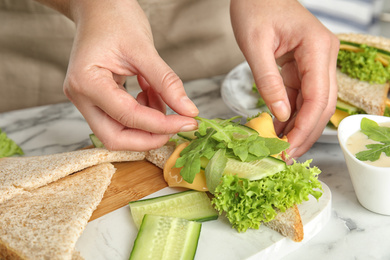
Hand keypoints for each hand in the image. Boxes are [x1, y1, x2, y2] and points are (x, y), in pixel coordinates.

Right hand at [63, 0, 197, 150]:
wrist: (99, 6)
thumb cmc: (116, 18)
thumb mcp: (144, 49)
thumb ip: (167, 83)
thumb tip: (188, 111)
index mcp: (87, 82)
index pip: (127, 116)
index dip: (161, 124)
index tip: (188, 122)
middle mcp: (81, 96)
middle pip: (115, 137)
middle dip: (150, 136)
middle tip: (177, 125)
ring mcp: (86, 99)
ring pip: (118, 131)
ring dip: (147, 122)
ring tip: (160, 94)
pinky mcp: (97, 98)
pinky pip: (121, 118)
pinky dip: (143, 112)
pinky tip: (150, 91)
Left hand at [230, 0, 338, 158]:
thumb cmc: (255, 8)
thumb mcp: (255, 45)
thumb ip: (268, 81)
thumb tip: (281, 115)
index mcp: (317, 48)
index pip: (318, 98)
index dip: (304, 127)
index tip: (287, 148)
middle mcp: (324, 57)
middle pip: (322, 106)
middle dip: (304, 133)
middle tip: (285, 156)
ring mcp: (316, 62)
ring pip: (313, 104)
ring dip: (298, 127)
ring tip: (279, 148)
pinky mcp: (304, 67)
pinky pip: (301, 96)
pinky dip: (290, 114)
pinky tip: (278, 129)